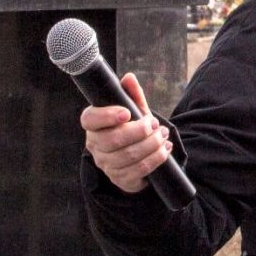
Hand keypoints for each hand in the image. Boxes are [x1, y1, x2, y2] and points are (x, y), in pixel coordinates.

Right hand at [80, 73, 170, 193]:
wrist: (137, 158)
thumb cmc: (132, 129)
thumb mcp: (134, 112)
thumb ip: (132, 95)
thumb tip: (129, 77)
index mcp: (93, 125)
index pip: (90, 119)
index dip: (107, 115)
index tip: (127, 112)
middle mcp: (95, 145)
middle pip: (114, 139)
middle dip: (141, 130)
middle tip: (155, 124)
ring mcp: (106, 164)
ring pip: (129, 154)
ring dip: (152, 143)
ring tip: (163, 135)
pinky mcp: (120, 178)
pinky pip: (140, 169)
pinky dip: (157, 157)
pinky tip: (165, 149)